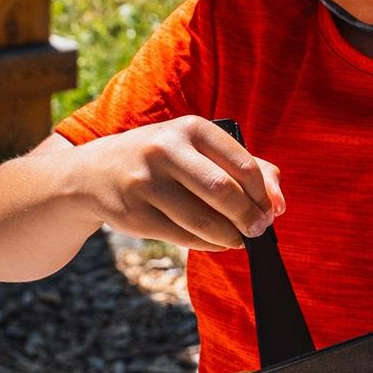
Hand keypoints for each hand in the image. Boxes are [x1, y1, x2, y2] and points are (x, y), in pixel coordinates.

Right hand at [73, 115, 283, 252]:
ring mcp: (145, 182)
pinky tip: (216, 242)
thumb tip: (279, 204)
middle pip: (222, 191)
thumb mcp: (199, 148)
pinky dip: (208, 244)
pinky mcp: (133, 213)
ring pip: (202, 219)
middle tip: (258, 230)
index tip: (271, 210)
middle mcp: (165, 149)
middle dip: (249, 217)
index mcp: (190, 127)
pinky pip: (182, 236)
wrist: (94, 173)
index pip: (242, 163)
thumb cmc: (164, 160)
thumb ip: (246, 167)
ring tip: (239, 239)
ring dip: (230, 236)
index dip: (263, 193)